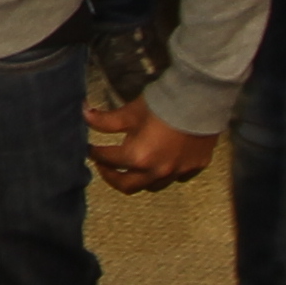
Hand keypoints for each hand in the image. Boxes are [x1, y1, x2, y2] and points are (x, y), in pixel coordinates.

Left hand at [87, 99, 217, 194]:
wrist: (200, 98)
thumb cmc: (163, 104)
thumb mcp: (130, 112)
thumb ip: (106, 120)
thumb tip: (84, 114)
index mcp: (137, 158)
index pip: (107, 159)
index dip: (95, 153)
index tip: (90, 149)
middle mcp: (156, 171)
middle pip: (126, 185)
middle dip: (111, 177)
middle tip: (104, 167)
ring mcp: (178, 172)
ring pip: (152, 186)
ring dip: (138, 179)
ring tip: (131, 168)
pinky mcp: (195, 167)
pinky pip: (177, 178)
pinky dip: (166, 175)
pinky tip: (162, 165)